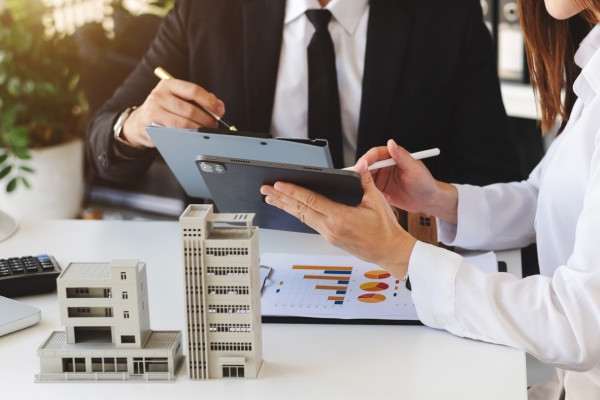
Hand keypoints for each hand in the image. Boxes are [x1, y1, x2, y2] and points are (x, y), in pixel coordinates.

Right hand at [122, 79, 224, 147]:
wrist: (140, 122)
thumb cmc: (165, 109)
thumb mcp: (178, 98)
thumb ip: (199, 100)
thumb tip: (218, 105)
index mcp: (169, 84)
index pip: (194, 90)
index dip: (210, 102)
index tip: (220, 110)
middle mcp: (160, 94)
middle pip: (191, 109)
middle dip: (207, 119)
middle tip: (214, 125)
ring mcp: (154, 109)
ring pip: (184, 123)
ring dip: (199, 129)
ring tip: (206, 131)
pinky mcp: (151, 124)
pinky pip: (176, 132)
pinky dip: (188, 135)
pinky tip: (193, 136)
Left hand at [260, 160, 416, 278]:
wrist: (388, 251)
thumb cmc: (384, 230)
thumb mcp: (377, 201)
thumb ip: (365, 181)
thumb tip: (360, 166)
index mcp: (340, 217)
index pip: (310, 201)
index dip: (293, 191)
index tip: (279, 184)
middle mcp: (330, 228)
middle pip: (300, 210)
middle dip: (280, 198)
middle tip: (266, 190)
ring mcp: (328, 235)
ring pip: (302, 218)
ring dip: (286, 207)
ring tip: (271, 199)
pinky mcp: (330, 238)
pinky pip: (310, 223)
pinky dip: (298, 214)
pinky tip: (291, 209)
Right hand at [358, 140, 457, 223]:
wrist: (428, 201)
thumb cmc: (425, 183)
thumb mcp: (414, 169)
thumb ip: (402, 156)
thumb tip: (391, 143)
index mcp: (393, 157)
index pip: (375, 154)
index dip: (366, 159)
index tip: (360, 165)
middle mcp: (385, 167)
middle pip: (367, 166)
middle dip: (361, 173)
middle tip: (358, 181)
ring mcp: (382, 179)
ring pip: (366, 179)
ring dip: (367, 185)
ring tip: (374, 191)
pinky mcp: (381, 190)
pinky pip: (371, 191)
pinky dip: (374, 195)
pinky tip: (385, 198)